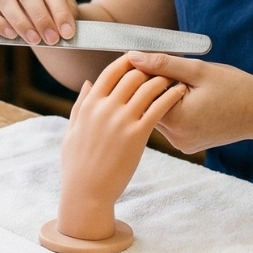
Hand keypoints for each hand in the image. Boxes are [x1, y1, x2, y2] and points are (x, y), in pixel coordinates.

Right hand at [0, 0, 78, 45]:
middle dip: (40, 18)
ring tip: (35, 40)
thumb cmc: (54, 8)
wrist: (39, 12)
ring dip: (20, 22)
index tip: (67, 32)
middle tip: (52, 39)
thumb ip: (66, 15)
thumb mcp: (66, 8)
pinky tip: (12, 35)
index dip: (60, 11)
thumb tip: (64, 30)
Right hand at [57, 56, 187, 239]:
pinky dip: (171, 96)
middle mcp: (106, 107)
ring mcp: (122, 120)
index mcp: (90, 104)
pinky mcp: (137, 135)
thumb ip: (80, 104)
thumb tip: (88, 83)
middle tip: (162, 68)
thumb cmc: (77, 164)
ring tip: (174, 78)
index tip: (140, 59)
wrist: (86, 193)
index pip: (111, 71)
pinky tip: (180, 93)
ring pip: (148, 87)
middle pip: (133, 75)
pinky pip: (159, 108)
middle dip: (149, 69)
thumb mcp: (72, 130)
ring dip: (163, 79)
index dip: (128, 61)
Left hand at [125, 53, 252, 156]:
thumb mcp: (199, 70)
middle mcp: (176, 138)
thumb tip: (133, 57)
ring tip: (188, 85)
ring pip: (158, 114)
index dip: (149, 73)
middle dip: (155, 85)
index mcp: (176, 120)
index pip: (143, 94)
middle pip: (148, 106)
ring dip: (164, 96)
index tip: (165, 63)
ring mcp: (181, 143)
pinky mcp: (188, 144)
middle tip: (176, 70)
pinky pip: (172, 122)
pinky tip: (192, 97)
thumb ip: (163, 63)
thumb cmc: (237, 89)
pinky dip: (175, 107)